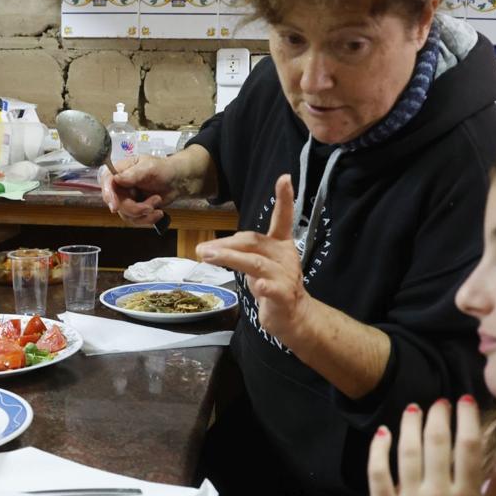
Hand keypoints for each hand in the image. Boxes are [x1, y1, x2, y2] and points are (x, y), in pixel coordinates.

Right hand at [100, 155, 177, 226]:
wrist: (177, 181)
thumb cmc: (164, 169)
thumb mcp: (149, 167)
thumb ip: (133, 174)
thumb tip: (116, 179)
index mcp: (120, 171)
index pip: (107, 182)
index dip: (108, 194)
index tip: (115, 206)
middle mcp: (120, 186)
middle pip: (116, 203)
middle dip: (135, 208)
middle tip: (150, 206)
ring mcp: (126, 199)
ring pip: (126, 215)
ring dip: (144, 213)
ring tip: (157, 201)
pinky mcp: (134, 210)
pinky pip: (135, 220)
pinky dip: (148, 219)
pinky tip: (158, 212)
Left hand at [196, 174, 309, 345]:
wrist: (294, 317)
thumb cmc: (274, 285)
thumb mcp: (258, 264)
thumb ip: (243, 251)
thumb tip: (213, 246)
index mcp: (281, 245)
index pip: (283, 218)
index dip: (284, 199)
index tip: (284, 178)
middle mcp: (285, 256)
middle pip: (253, 242)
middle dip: (226, 244)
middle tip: (202, 249)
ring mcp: (286, 276)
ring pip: (255, 262)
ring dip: (229, 258)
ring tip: (207, 256)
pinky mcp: (284, 295)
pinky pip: (272, 288)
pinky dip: (263, 287)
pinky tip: (258, 287)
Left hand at [368, 397, 495, 495]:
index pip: (469, 447)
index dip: (467, 419)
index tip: (465, 402)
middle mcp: (438, 495)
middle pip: (437, 442)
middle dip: (438, 415)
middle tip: (439, 403)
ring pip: (408, 451)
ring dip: (410, 424)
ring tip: (413, 409)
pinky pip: (378, 472)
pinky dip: (379, 450)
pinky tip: (384, 433)